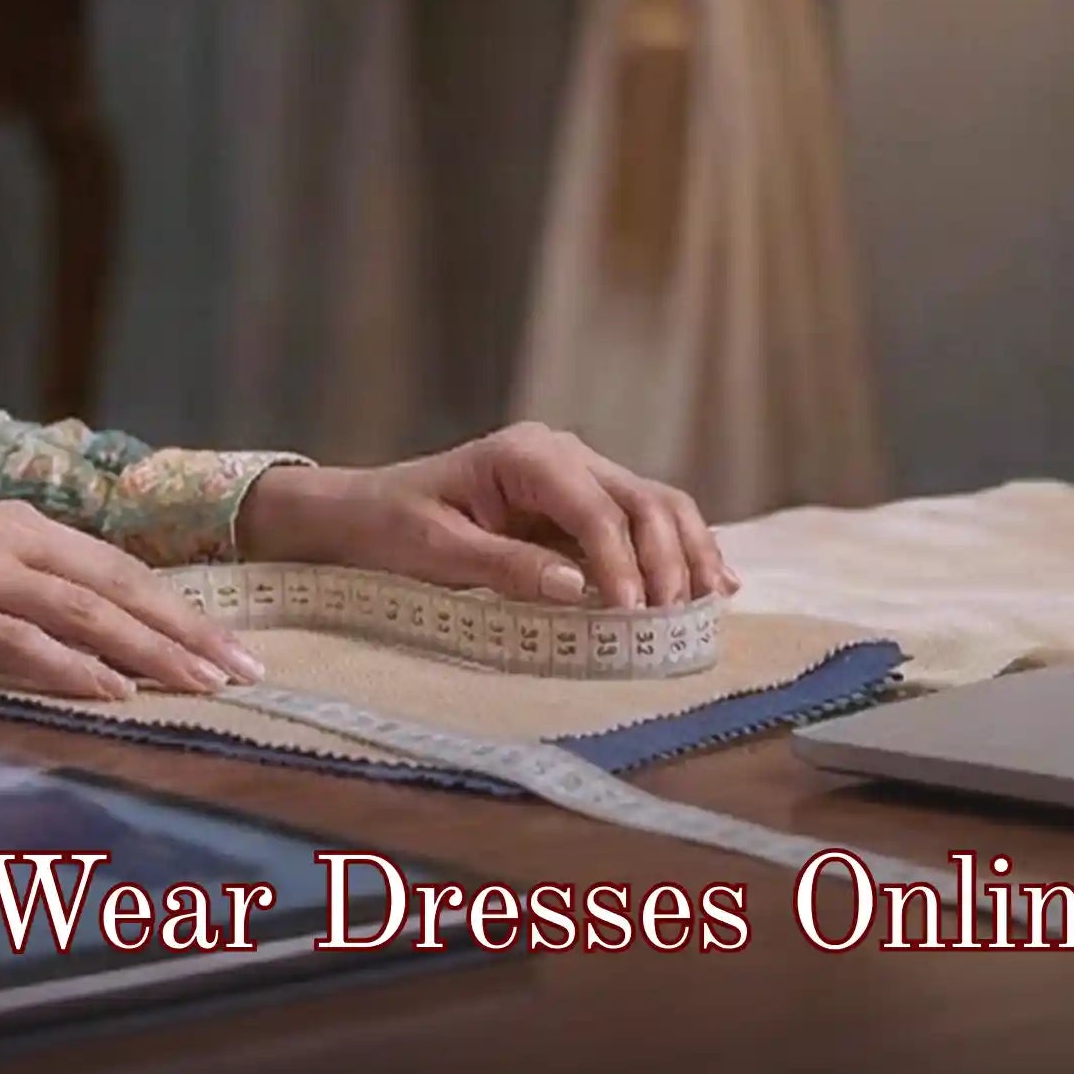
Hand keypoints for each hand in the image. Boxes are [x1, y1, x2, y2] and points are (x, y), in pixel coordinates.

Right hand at [0, 503, 268, 701]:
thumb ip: (12, 588)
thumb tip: (80, 635)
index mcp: (11, 522)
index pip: (118, 568)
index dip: (180, 608)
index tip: (234, 648)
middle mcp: (1, 536)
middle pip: (118, 586)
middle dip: (189, 631)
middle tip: (250, 672)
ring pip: (84, 611)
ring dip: (151, 651)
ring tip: (205, 686)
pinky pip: (20, 640)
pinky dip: (73, 667)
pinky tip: (114, 692)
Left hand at [231, 422, 736, 610]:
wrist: (362, 512)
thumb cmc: (389, 527)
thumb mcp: (434, 551)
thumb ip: (506, 567)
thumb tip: (580, 589)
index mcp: (524, 455)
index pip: (595, 508)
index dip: (622, 562)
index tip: (634, 614)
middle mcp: (561, 454)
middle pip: (643, 500)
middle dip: (668, 559)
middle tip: (675, 619)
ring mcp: (577, 474)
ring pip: (657, 505)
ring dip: (688, 552)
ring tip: (708, 604)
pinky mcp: (581, 503)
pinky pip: (643, 522)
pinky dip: (678, 550)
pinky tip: (711, 584)